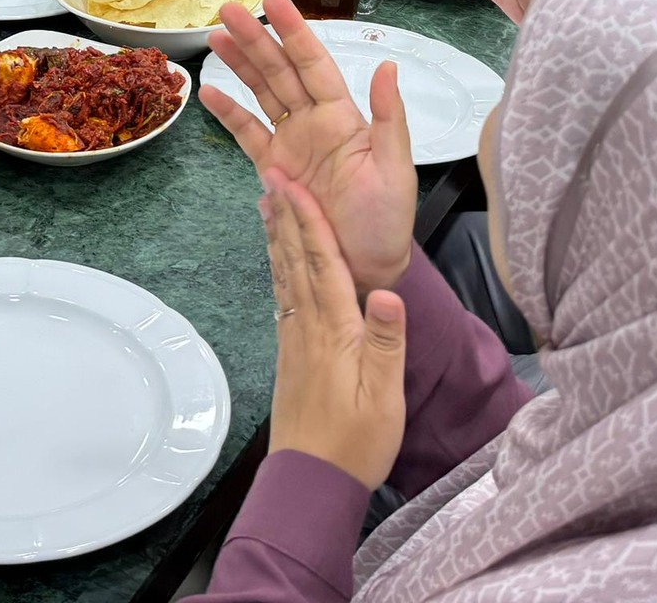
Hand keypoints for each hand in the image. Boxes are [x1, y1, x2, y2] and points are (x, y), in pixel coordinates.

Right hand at [204, 0, 414, 295]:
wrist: (365, 270)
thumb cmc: (387, 222)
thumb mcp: (396, 169)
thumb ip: (390, 117)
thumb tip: (387, 66)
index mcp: (344, 117)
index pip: (314, 63)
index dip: (293, 32)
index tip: (274, 2)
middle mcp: (315, 122)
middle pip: (280, 70)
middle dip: (256, 38)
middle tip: (228, 8)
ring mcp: (292, 143)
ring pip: (262, 93)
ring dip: (240, 64)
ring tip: (214, 36)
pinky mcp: (274, 169)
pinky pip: (248, 134)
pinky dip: (229, 113)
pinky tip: (208, 92)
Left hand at [262, 173, 406, 490]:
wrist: (312, 480)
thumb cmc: (355, 442)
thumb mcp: (384, 396)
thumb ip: (386, 343)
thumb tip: (389, 293)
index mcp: (335, 331)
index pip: (322, 264)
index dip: (308, 220)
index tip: (294, 185)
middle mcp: (309, 328)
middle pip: (295, 260)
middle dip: (284, 215)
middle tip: (271, 176)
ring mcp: (296, 340)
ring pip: (285, 276)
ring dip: (276, 236)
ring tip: (267, 204)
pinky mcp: (292, 354)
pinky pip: (284, 297)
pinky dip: (278, 268)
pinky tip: (277, 261)